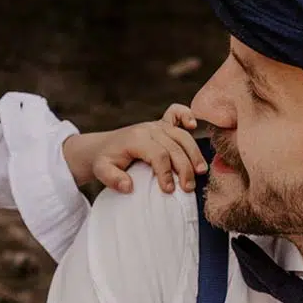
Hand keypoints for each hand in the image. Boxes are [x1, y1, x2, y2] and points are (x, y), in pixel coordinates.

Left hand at [62, 107, 206, 193]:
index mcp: (136, 139)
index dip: (166, 173)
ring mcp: (157, 125)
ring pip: (182, 136)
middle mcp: (149, 129)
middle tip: (188, 188)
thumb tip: (128, 187)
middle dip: (184, 169)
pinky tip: (193, 126)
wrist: (103, 146)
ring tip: (200, 172)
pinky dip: (186, 115)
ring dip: (193, 153)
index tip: (168, 190)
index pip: (158, 155)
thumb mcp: (101, 171)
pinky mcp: (162, 123)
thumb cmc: (105, 160)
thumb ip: (112, 179)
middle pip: (175, 147)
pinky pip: (176, 113)